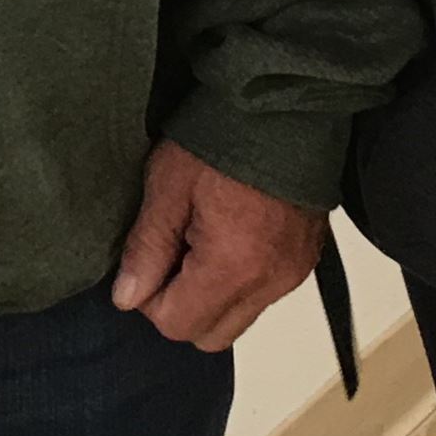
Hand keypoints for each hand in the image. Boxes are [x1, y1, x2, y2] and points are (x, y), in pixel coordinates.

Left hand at [111, 139, 324, 349]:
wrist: (286, 101)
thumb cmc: (223, 136)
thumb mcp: (168, 183)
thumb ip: (147, 246)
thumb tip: (128, 298)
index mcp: (233, 265)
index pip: (177, 325)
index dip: (150, 299)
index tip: (150, 256)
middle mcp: (270, 282)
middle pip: (210, 335)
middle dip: (182, 305)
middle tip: (173, 249)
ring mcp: (293, 274)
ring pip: (238, 319)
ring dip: (212, 295)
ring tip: (203, 235)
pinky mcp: (307, 260)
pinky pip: (263, 296)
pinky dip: (240, 280)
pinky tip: (231, 233)